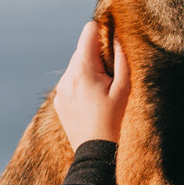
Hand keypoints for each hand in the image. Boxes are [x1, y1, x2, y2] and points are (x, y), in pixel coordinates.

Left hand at [53, 20, 129, 147]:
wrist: (96, 153)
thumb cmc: (115, 121)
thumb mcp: (124, 89)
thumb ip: (122, 58)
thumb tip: (117, 36)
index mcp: (83, 70)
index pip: (88, 31)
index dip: (103, 31)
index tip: (113, 41)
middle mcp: (67, 77)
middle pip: (82, 49)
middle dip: (97, 55)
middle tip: (112, 75)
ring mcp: (60, 90)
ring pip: (76, 66)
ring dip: (89, 70)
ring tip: (103, 91)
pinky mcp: (59, 101)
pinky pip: (70, 82)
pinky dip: (81, 84)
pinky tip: (93, 101)